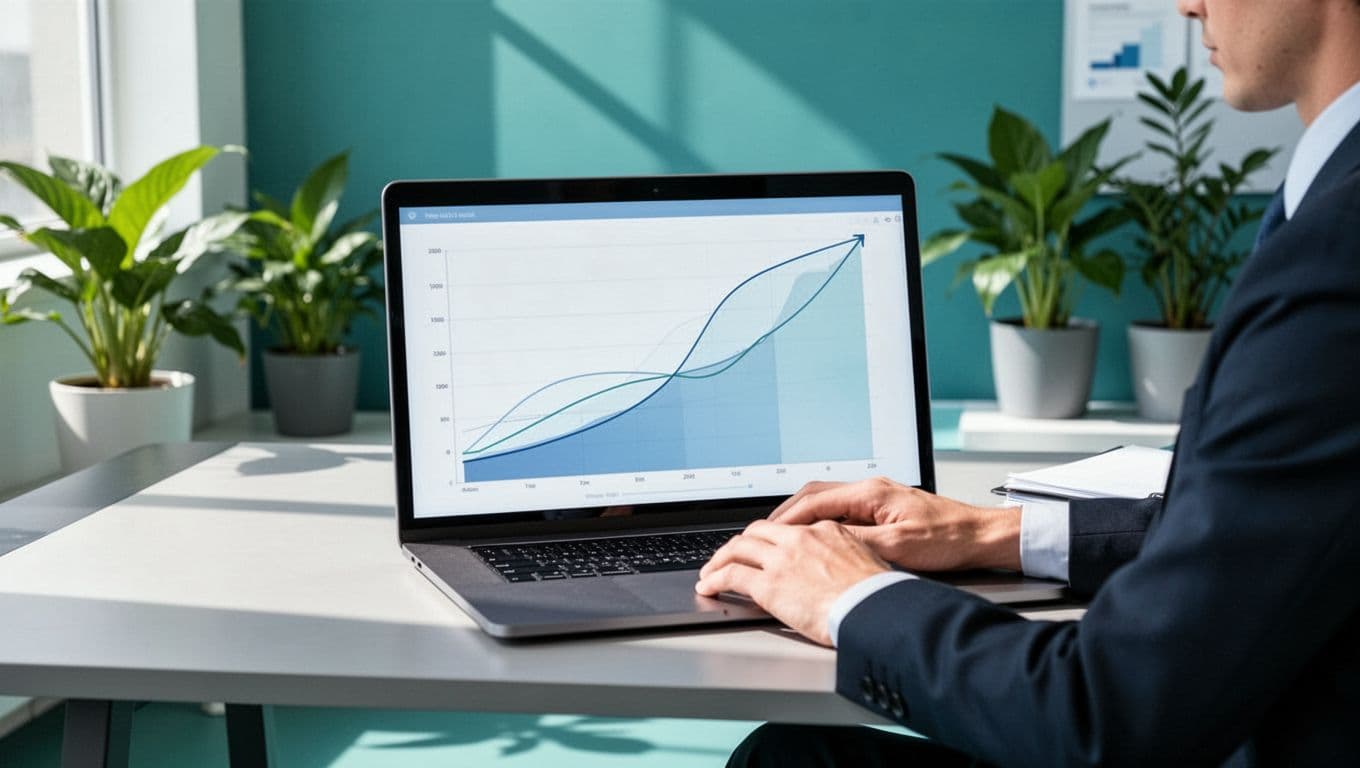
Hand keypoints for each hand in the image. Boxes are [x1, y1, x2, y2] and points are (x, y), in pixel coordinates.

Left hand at [696, 519, 890, 645]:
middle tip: (729, 556)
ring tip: (711, 572)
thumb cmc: (877, 596)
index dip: (769, 539)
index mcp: (825, 531)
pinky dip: (715, 579)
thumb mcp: (866, 562)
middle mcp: (800, 539)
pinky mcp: (768, 584)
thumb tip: (839, 571)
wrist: (874, 609)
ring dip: (720, 559)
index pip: (787, 529)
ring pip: (738, 548)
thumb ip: (844, 558)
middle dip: (738, 544)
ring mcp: (782, 560)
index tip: (762, 548)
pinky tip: (708, 586)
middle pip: (757, 532)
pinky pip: (731, 575)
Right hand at [769, 477, 1021, 571]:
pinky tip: (818, 537)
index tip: (768, 533)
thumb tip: (823, 543)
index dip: (788, 519)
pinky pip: (843, 509)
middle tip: (766, 532)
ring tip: (784, 535)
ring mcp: (877, 497)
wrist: (979, 535)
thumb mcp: (899, 547)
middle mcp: (871, 489)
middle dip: (787, 513)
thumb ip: (857, 542)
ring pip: (828, 500)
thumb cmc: (947, 539)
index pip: (815, 501)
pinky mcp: (884, 508)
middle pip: (815, 495)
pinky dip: (822, 521)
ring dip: (804, 516)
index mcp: (871, 493)